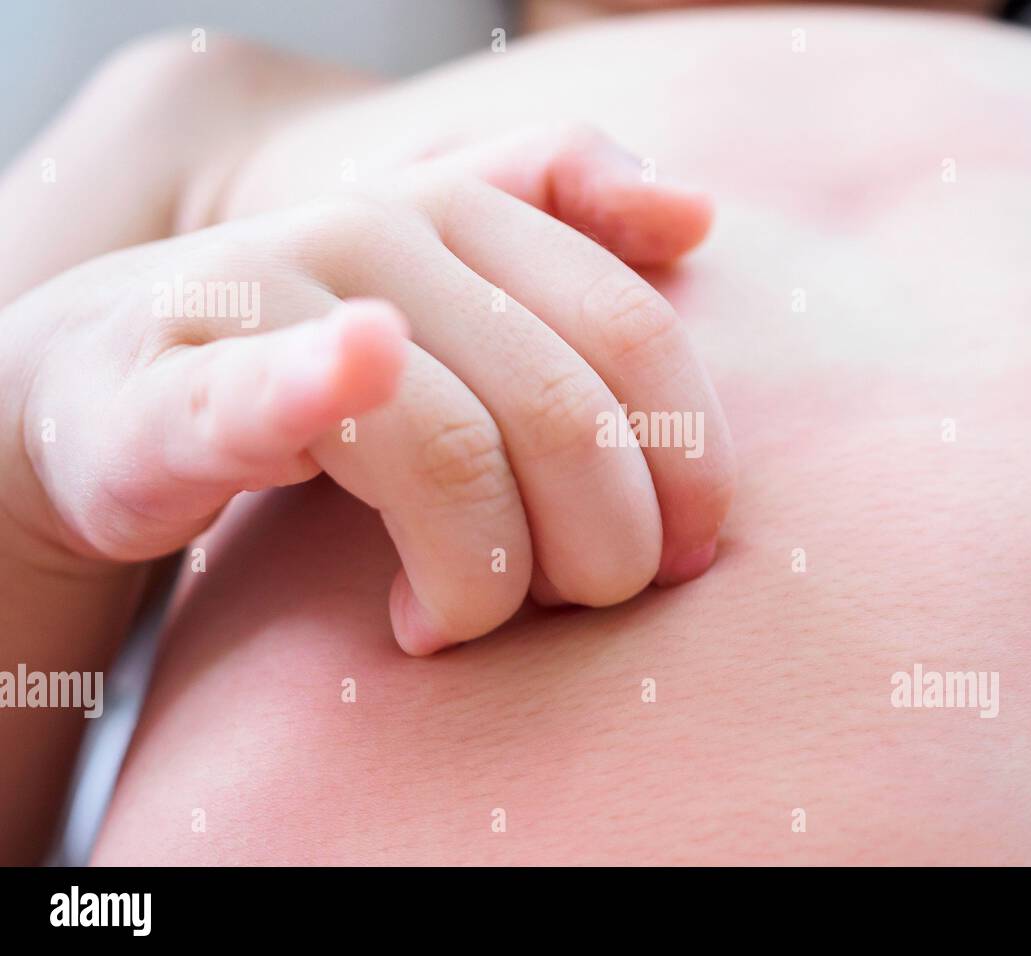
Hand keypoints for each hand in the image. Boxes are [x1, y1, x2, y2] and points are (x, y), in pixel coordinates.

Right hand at [1, 132, 734, 653]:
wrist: (113, 376)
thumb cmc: (330, 352)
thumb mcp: (461, 281)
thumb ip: (571, 225)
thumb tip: (700, 212)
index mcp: (471, 212)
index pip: (634, 336)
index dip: (687, 459)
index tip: (686, 552)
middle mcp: (382, 229)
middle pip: (560, 410)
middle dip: (600, 545)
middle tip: (574, 604)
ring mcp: (273, 292)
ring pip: (449, 449)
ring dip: (486, 579)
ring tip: (454, 619)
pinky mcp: (175, 383)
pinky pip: (264, 396)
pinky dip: (321, 393)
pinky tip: (366, 405)